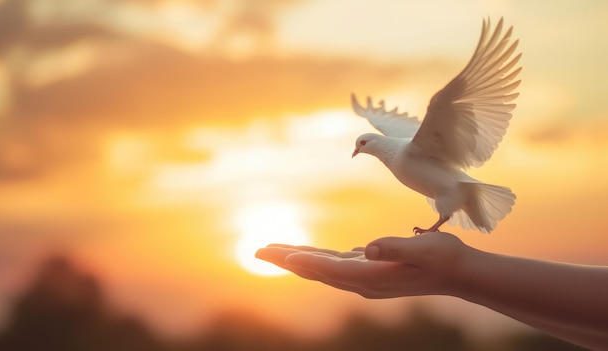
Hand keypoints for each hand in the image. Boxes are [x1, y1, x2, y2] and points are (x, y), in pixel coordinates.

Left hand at [256, 232, 466, 298]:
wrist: (458, 273)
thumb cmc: (443, 257)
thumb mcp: (424, 249)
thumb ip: (396, 248)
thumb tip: (370, 248)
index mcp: (373, 275)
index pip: (332, 268)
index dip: (308, 262)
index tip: (282, 257)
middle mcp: (363, 281)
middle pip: (317, 270)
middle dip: (286, 260)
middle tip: (257, 250)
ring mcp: (364, 278)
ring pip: (321, 268)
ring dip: (295, 259)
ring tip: (271, 251)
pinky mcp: (368, 271)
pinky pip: (333, 265)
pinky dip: (314, 259)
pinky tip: (305, 255)